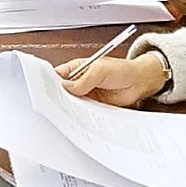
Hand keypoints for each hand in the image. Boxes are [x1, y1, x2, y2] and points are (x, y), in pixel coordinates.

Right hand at [55, 50, 169, 105]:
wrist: (140, 83)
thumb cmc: (123, 70)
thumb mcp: (101, 70)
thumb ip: (84, 79)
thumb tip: (67, 87)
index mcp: (77, 68)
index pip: (58, 75)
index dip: (50, 82)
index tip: (46, 90)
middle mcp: (79, 82)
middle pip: (62, 92)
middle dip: (58, 98)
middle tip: (54, 105)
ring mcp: (86, 95)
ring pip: (72, 104)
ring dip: (70, 108)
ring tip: (66, 113)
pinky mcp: (93, 107)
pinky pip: (83, 112)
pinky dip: (81, 116)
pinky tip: (79, 118)